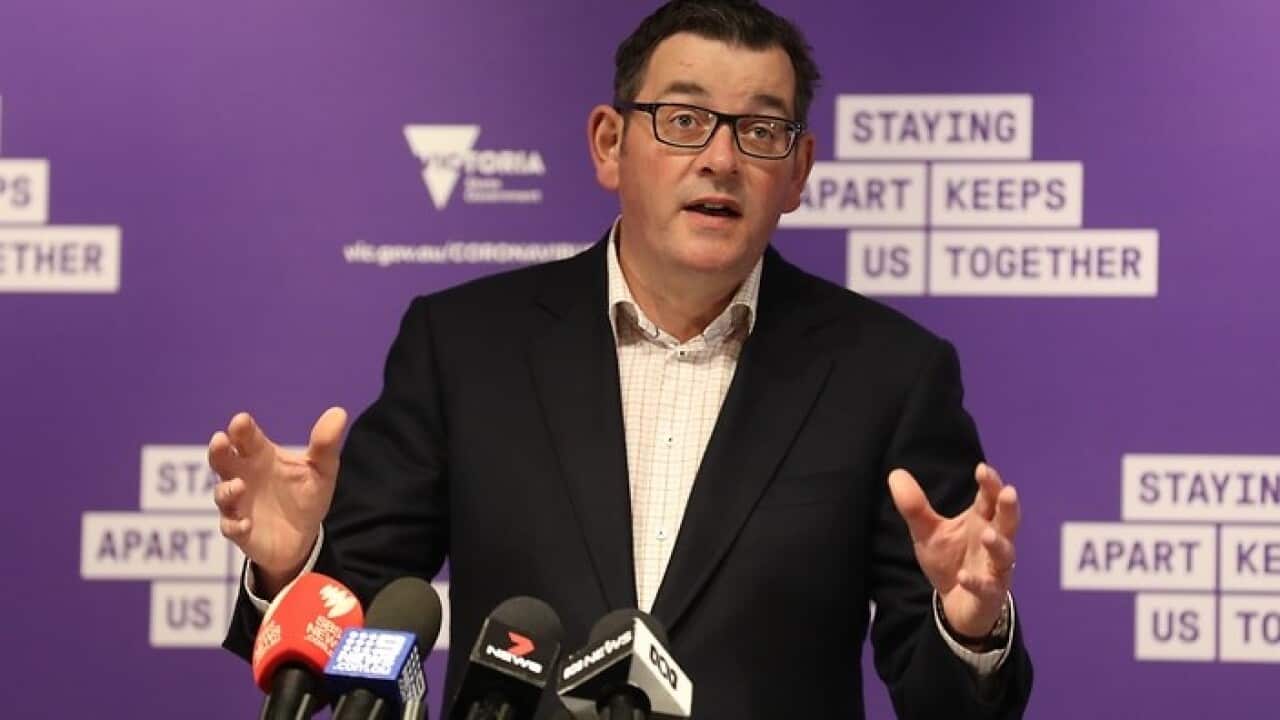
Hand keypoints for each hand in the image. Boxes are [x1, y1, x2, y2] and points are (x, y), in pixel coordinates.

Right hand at [208, 408, 347, 591]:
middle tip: (220, 440)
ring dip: (227, 489)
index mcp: (261, 456)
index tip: (241, 421)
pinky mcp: (239, 530)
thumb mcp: (321, 469)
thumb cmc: (306, 494)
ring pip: (222, 493)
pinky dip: (235, 525)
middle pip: (222, 459)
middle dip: (219, 450)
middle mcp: (243, 475)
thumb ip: (325, 444)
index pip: (246, 437)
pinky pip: (231, 527)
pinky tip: (245, 523)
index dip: (242, 429)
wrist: (304, 535)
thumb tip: (339, 412)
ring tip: (239, 485)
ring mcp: (238, 503)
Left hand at [888, 463, 1019, 638]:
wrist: (955, 604)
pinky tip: (963, 577)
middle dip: (1008, 507)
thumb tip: (895, 474)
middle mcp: (994, 542)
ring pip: (1005, 554)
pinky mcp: (990, 594)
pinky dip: (976, 582)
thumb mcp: (927, 532)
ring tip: (986, 534)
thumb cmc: (949, 561)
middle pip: (1007, 522)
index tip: (983, 469)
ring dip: (998, 544)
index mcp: (981, 521)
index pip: (989, 499)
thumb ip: (914, 507)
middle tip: (1008, 491)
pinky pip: (986, 588)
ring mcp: (995, 569)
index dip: (989, 484)